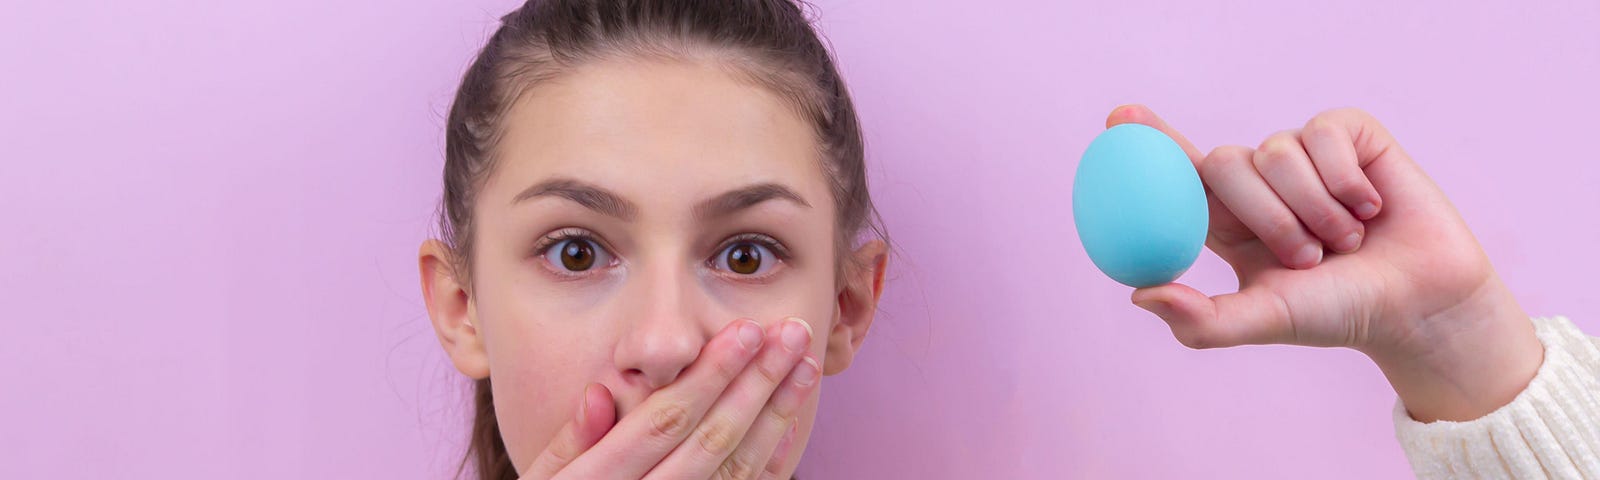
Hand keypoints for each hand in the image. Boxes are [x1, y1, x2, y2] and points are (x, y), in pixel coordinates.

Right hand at [521, 317, 819, 478]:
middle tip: (793, 333)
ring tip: (804, 366)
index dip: (709, 375)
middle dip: (757, 382)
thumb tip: (597, 393)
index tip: (746, 330)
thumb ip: (567, 444)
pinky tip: (789, 424)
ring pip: (737, 469)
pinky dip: (773, 463)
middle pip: (712, 440)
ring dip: (776, 414)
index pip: (666, 422)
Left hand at [1109, 105, 1542, 421]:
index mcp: (1227, 220)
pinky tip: (1371, 207)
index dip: (1149, 138)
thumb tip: (1139, 293)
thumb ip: (1202, 319)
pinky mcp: (1350, 135)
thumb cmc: (1338, 313)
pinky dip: (1346, 181)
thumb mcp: (1265, 319)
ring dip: (1314, 209)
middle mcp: (1260, 181)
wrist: (1417, 303)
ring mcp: (1304, 154)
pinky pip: (1324, 135)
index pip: (1178, 169)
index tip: (1119, 120)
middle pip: (1223, 163)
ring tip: (1345, 241)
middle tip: (1307, 257)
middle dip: (1266, 217)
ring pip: (1276, 152)